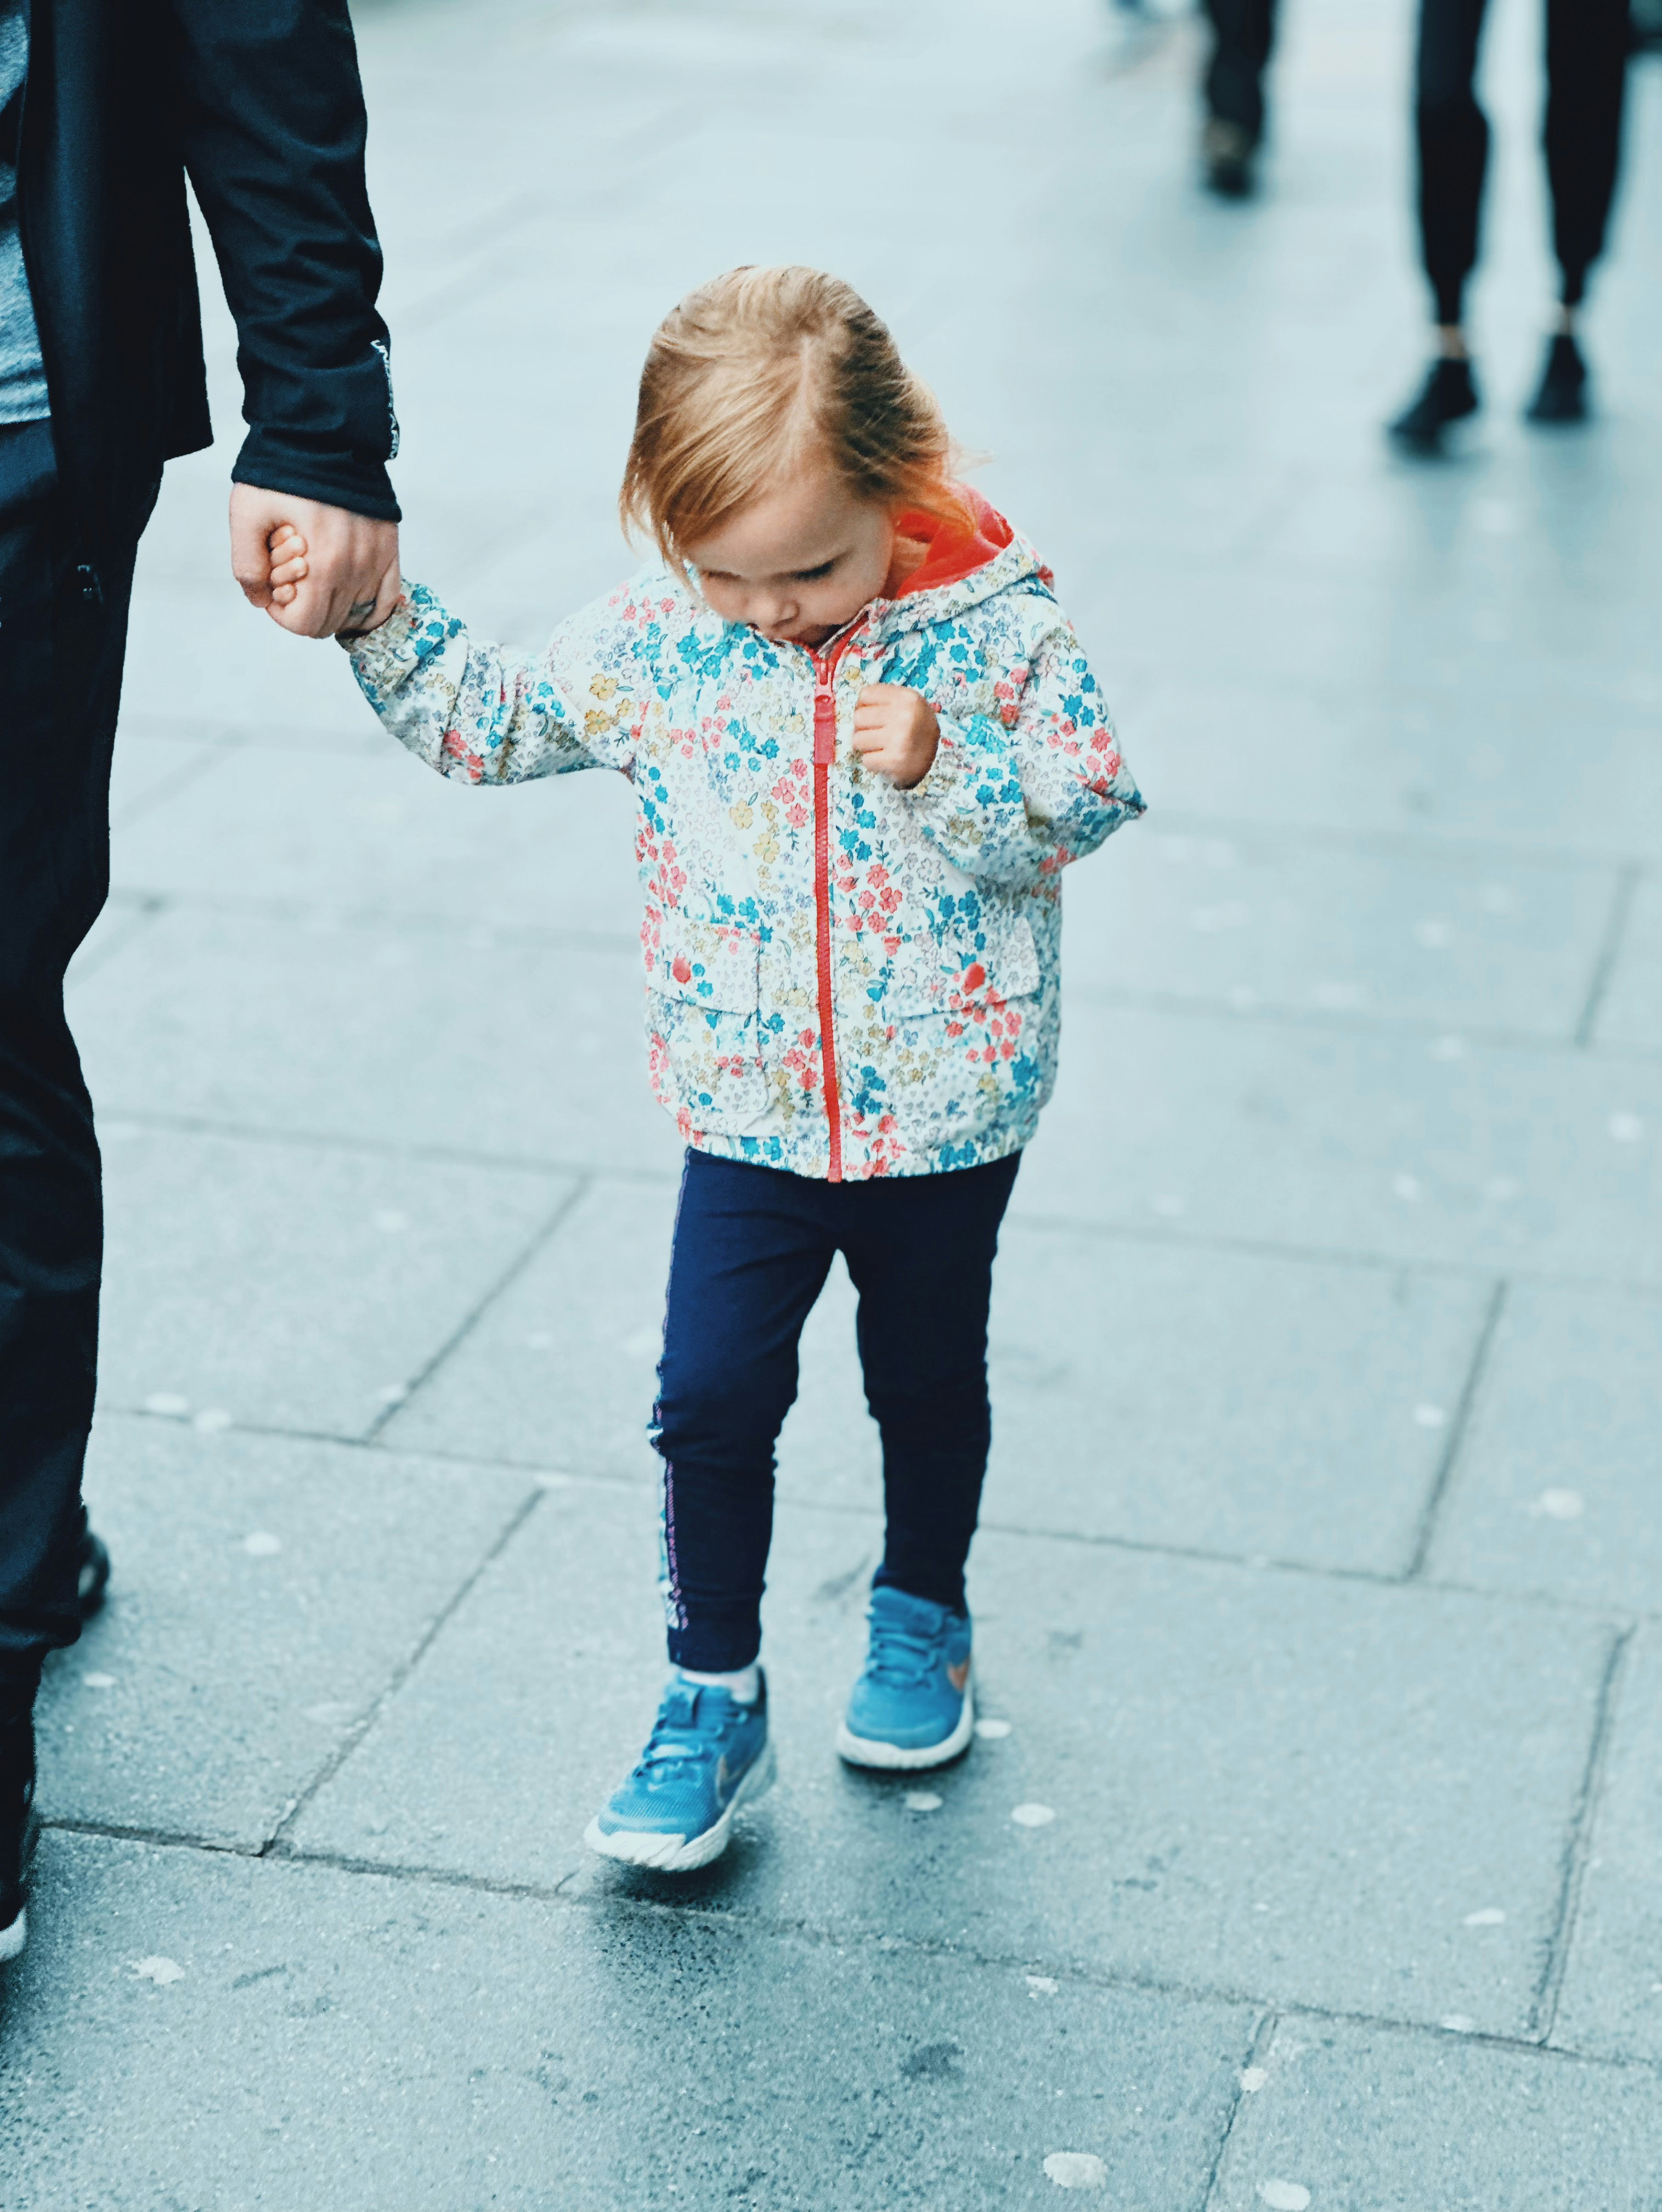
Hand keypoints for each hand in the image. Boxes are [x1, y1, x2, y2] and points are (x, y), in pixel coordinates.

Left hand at [229, 484, 400, 637]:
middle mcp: (356, 570)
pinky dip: (366, 609)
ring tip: (316, 571)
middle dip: (304, 607)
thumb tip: (260, 601)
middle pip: (329, 623)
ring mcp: (377, 561)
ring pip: (355, 615)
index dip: (282, 614)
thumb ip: (247, 566)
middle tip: (292, 576)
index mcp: (323, 565)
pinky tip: (347, 595)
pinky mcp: (390, 551)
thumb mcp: (246, 515)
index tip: (274, 589)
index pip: (306, 624)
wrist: (323, 436)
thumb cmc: (282, 473)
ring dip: (331, 603)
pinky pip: (386, 601)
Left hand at [851, 683, 938, 789]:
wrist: (935, 760)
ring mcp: (899, 739)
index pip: (865, 694)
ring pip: (858, 740)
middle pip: (858, 717)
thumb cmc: (915, 729)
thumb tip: (854, 707)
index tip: (873, 715)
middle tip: (877, 734)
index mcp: (906, 697)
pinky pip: (866, 760)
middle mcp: (904, 715)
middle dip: (864, 728)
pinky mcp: (894, 760)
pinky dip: (873, 762)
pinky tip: (886, 759)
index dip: (864, 706)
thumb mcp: (906, 706)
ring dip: (866, 746)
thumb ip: (883, 700)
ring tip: (881, 747)